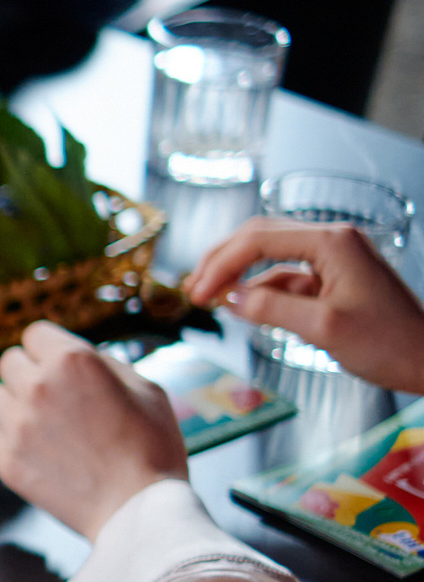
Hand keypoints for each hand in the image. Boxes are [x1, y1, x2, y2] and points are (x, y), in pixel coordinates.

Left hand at [0, 322, 188, 538]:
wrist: (139, 510)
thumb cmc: (152, 448)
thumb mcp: (146, 389)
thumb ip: (105, 364)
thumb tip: (81, 357)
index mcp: (72, 361)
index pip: (35, 334)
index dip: (49, 348)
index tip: (59, 364)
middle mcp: (37, 387)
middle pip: (10, 362)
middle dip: (30, 373)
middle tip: (56, 396)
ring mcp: (18, 425)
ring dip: (17, 405)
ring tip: (49, 426)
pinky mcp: (7, 459)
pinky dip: (12, 439)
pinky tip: (42, 451)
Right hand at [188, 217, 423, 393]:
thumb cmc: (389, 344)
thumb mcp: (323, 328)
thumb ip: (270, 309)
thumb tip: (227, 298)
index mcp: (331, 242)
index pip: (257, 239)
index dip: (220, 264)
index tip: (197, 294)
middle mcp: (332, 240)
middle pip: (260, 236)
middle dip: (222, 260)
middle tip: (192, 288)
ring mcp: (333, 259)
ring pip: (270, 255)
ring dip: (237, 273)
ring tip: (207, 296)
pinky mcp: (333, 279)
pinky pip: (286, 276)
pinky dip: (260, 289)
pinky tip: (241, 306)